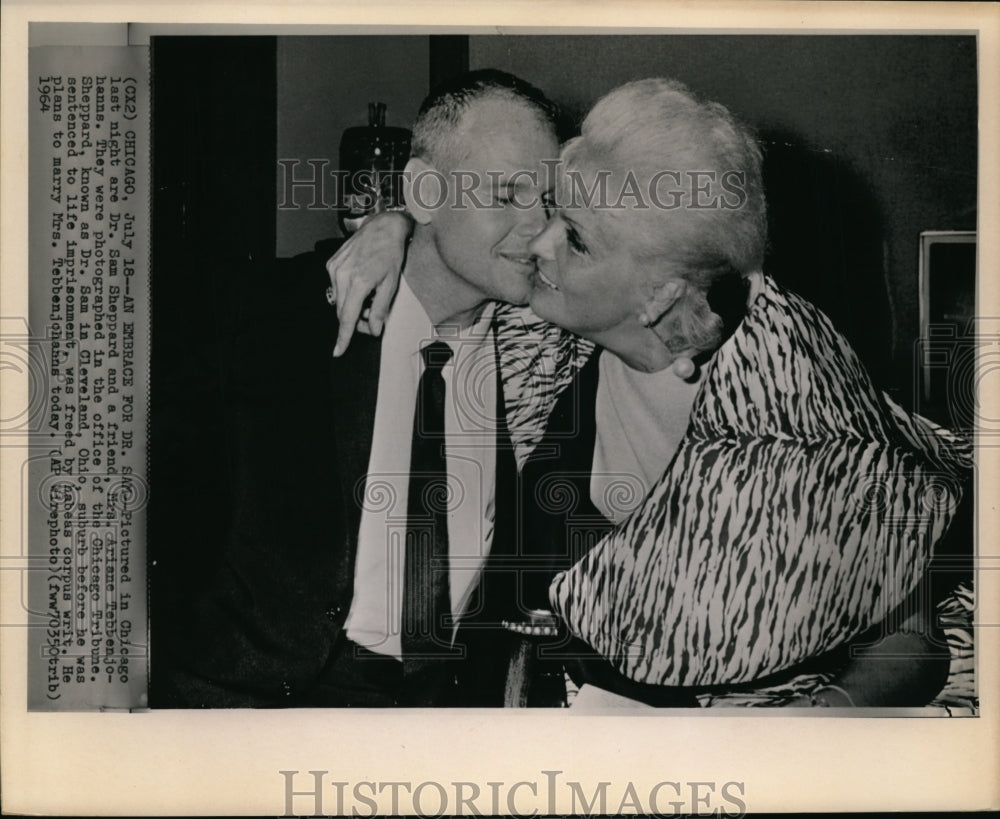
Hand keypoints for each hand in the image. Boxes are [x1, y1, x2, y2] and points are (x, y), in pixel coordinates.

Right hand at [325, 211, 412, 355]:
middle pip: (342, 312)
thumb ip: (380, 309)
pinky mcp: (332, 263)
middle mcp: (342, 275)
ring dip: (351, 307)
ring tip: (369, 298)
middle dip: (354, 321)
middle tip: (370, 320)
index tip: (338, 351)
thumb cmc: (391, 254)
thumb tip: (373, 330)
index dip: (343, 337)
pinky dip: (348, 293)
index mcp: (359, 282)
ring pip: (339, 301)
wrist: (383, 227)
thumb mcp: (391, 284)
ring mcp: (335, 268)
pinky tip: (361, 285)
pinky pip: (337, 288)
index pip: (347, 317)